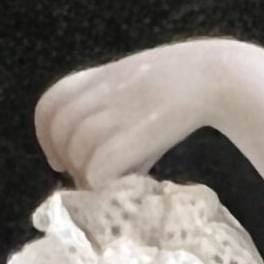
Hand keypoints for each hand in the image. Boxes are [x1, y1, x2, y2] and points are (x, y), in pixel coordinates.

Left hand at [35, 41, 237, 186]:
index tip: (58, 158)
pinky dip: (100, 180)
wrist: (217, 78)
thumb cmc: (184, 91)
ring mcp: (117, 112)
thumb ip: (120, 124)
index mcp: (99, 77)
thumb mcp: (141, 96)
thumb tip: (109, 170)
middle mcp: (102, 92)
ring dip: (84, 174)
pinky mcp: (135, 134)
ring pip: (76, 150)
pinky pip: (98, 166)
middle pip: (59, 130)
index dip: (46, 135)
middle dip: (65, 159)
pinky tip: (116, 186)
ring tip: (105, 185)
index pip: (51, 102)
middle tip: (85, 176)